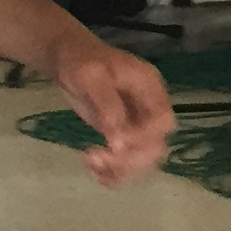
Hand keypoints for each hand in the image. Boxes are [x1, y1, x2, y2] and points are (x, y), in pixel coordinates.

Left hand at [49, 36, 173, 184]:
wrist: (67, 59)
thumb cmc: (80, 61)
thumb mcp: (92, 77)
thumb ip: (107, 107)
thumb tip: (119, 143)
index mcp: (149, 87)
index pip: (163, 121)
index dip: (144, 138)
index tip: (116, 143)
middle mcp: (148, 108)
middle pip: (156, 145)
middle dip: (130, 159)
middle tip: (100, 158)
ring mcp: (136, 123)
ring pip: (144, 158)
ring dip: (121, 169)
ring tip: (92, 163)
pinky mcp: (121, 135)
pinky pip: (127, 161)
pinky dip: (114, 172)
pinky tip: (95, 171)